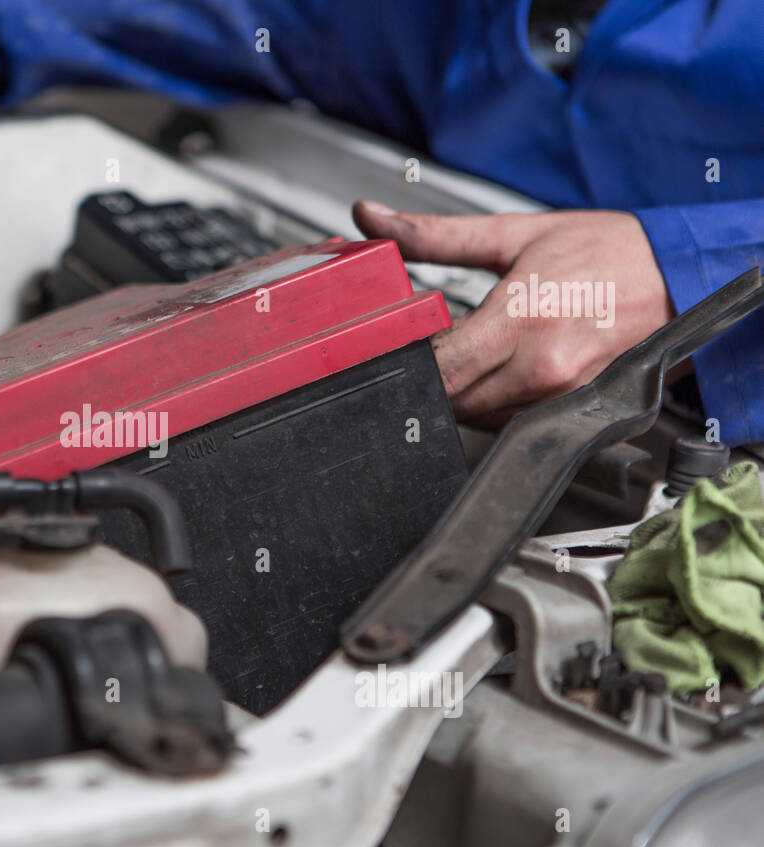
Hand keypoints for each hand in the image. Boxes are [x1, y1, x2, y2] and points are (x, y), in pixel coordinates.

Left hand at [353, 203, 676, 425]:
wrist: (684, 275)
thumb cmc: (611, 251)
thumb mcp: (515, 233)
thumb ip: (434, 235)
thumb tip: (371, 218)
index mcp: (520, 319)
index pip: (435, 368)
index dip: (403, 362)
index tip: (391, 347)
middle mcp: (541, 367)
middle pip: (449, 399)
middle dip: (428, 377)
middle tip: (427, 347)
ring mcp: (560, 394)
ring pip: (477, 416)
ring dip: (460, 392)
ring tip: (469, 353)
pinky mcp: (574, 409)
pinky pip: (511, 419)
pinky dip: (493, 401)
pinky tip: (500, 369)